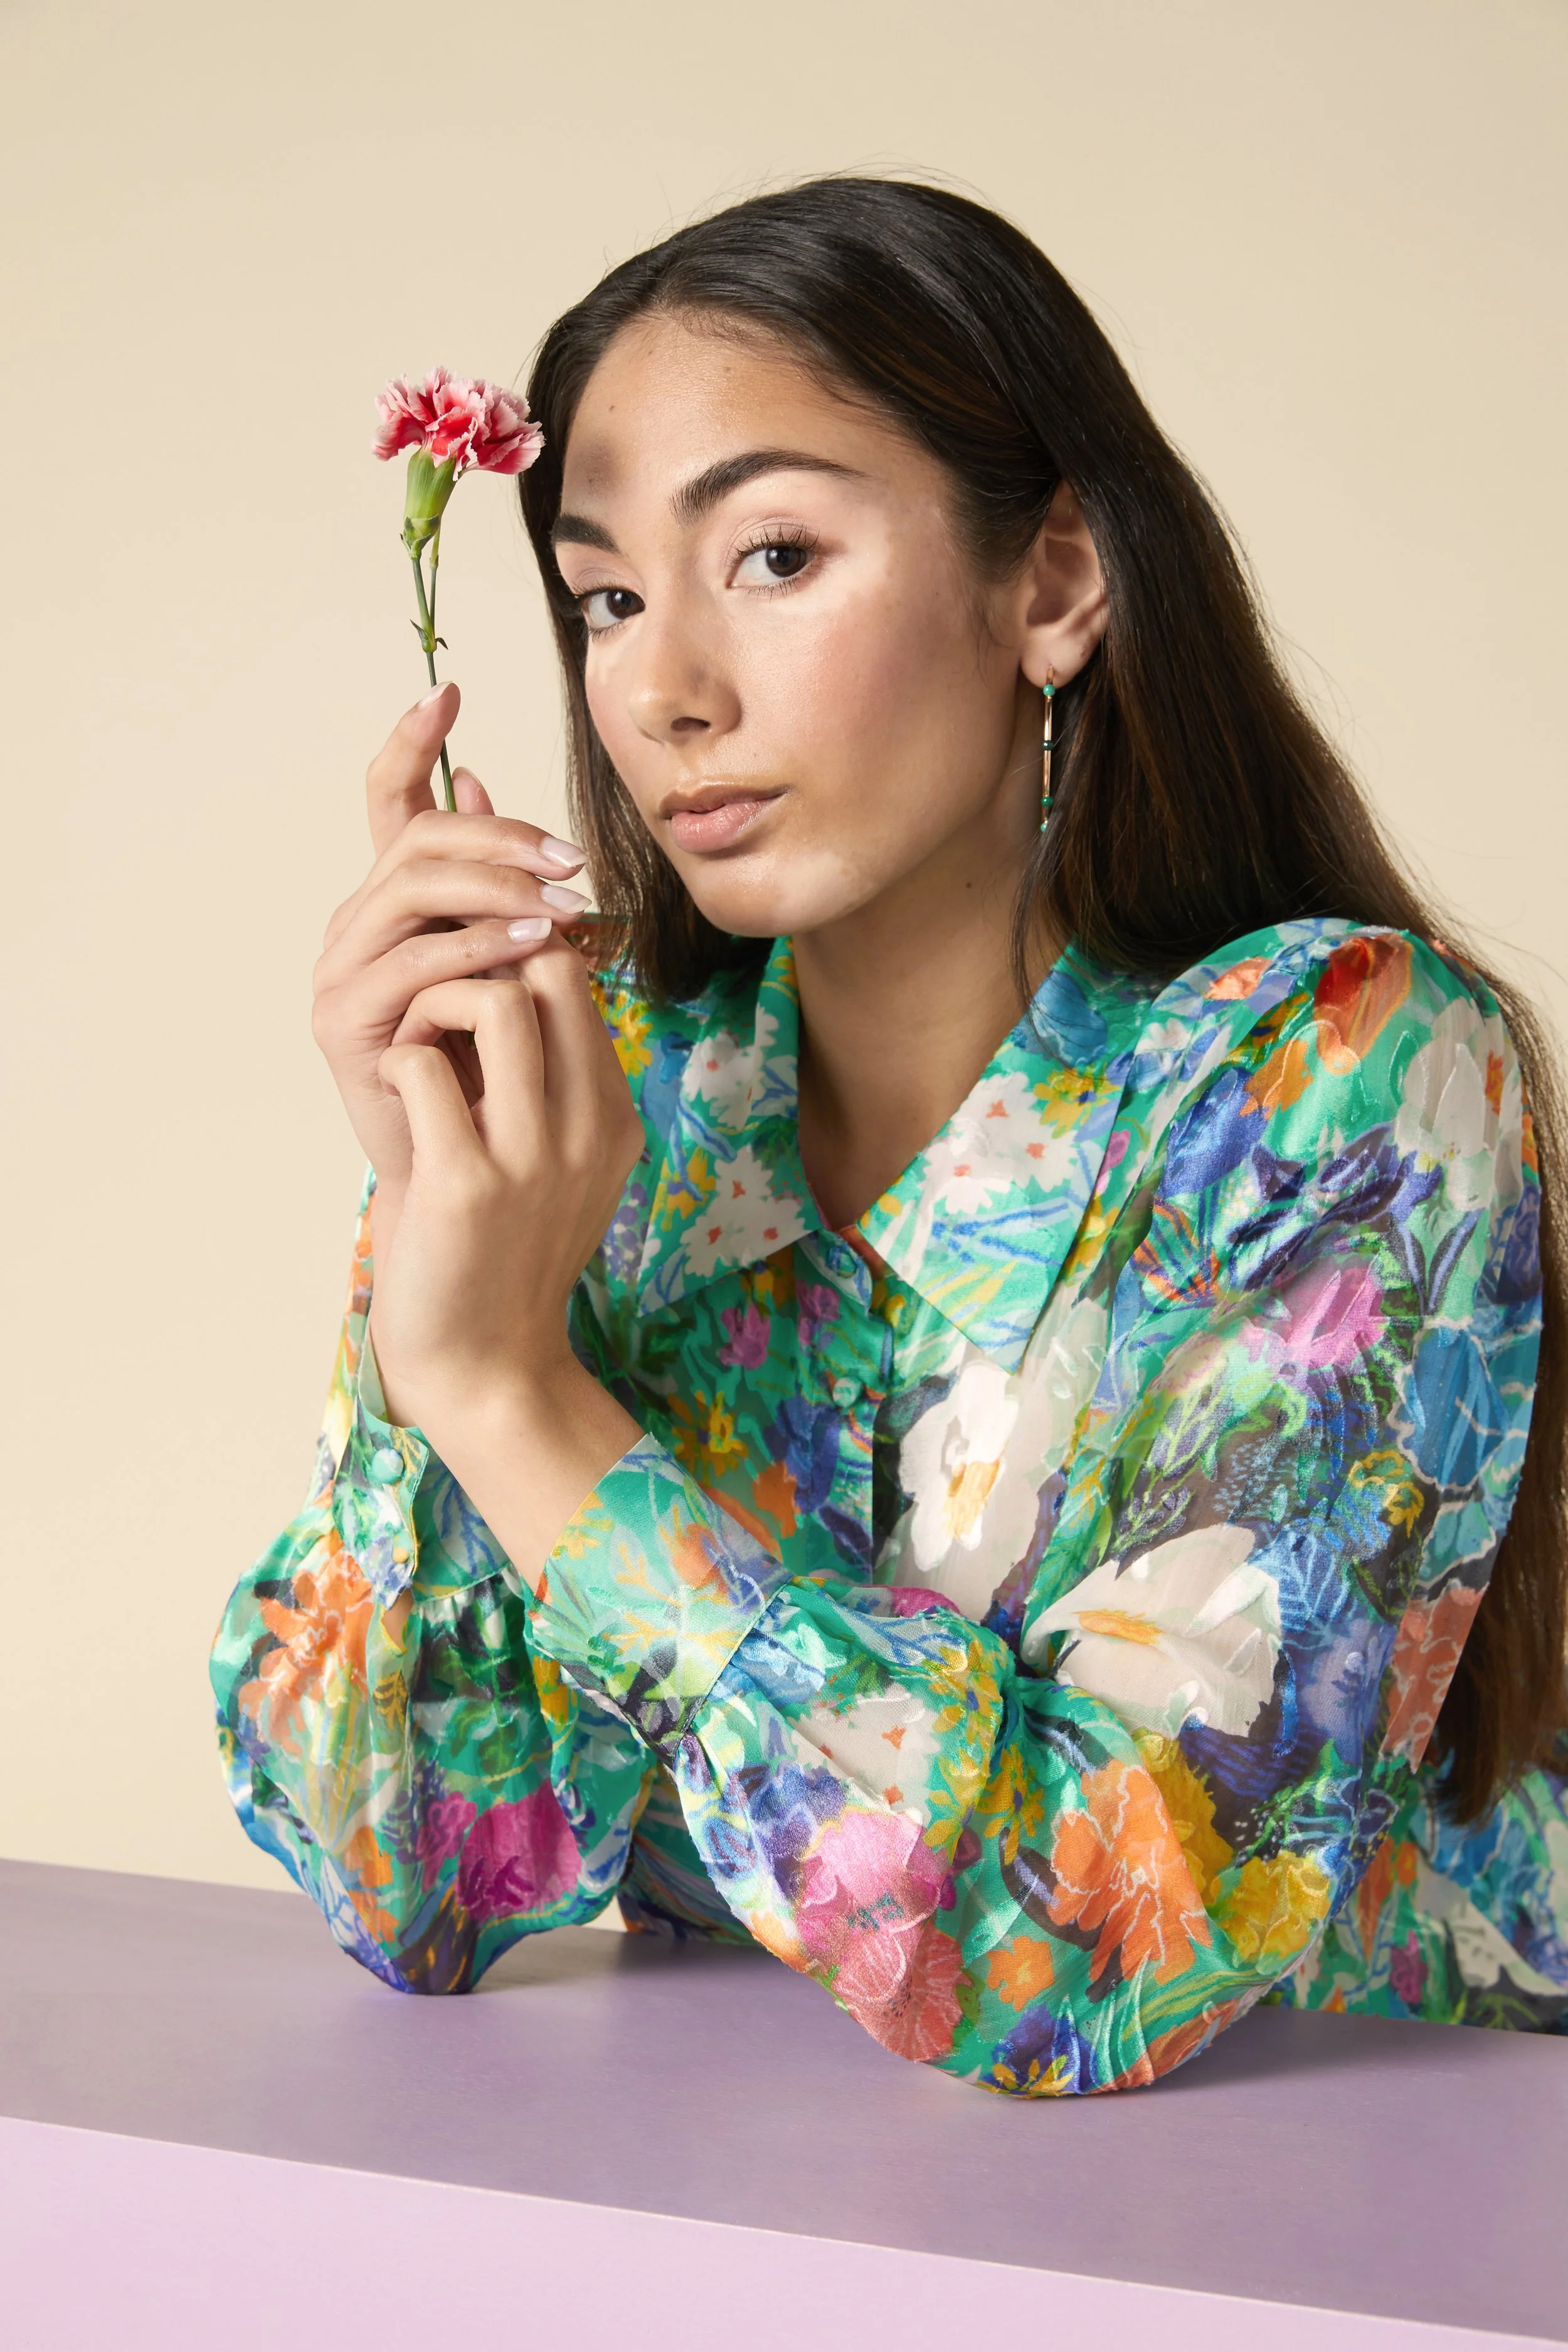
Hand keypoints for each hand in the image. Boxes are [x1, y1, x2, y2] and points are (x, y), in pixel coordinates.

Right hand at [312, 683, 590, 1202]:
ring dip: (498, 890)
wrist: (461, 1177)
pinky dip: (476, 949)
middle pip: (421, 839)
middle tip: (575, 864)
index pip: (389, 800)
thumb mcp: (513, 967)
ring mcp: (341, 969)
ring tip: (564, 912)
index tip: (446, 693)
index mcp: (394, 900)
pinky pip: (413, 962)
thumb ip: (501, 888)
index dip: (411, 743)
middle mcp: (356, 923)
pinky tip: (531, 952)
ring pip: (414, 888)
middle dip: (503, 840)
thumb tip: (483, 782)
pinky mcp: (342, 1019)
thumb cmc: (496, 1071)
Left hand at [367, 951, 644, 1500]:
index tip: (466, 985)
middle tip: (436, 1010)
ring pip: (491, 1001)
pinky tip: (393, 1098)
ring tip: (415, 1048)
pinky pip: (423, 1065)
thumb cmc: (504, 1250)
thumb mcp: (557, 1161)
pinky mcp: (466, 1185)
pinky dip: (397, 1062)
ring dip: (432, 1004)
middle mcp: (588, 1127)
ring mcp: (532, 1156)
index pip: (576, 974)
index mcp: (613, 1115)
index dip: (511, 955)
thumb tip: (517, 976)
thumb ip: (553, 1081)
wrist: (487, 1362)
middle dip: (477, 963)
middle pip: (547, 968)